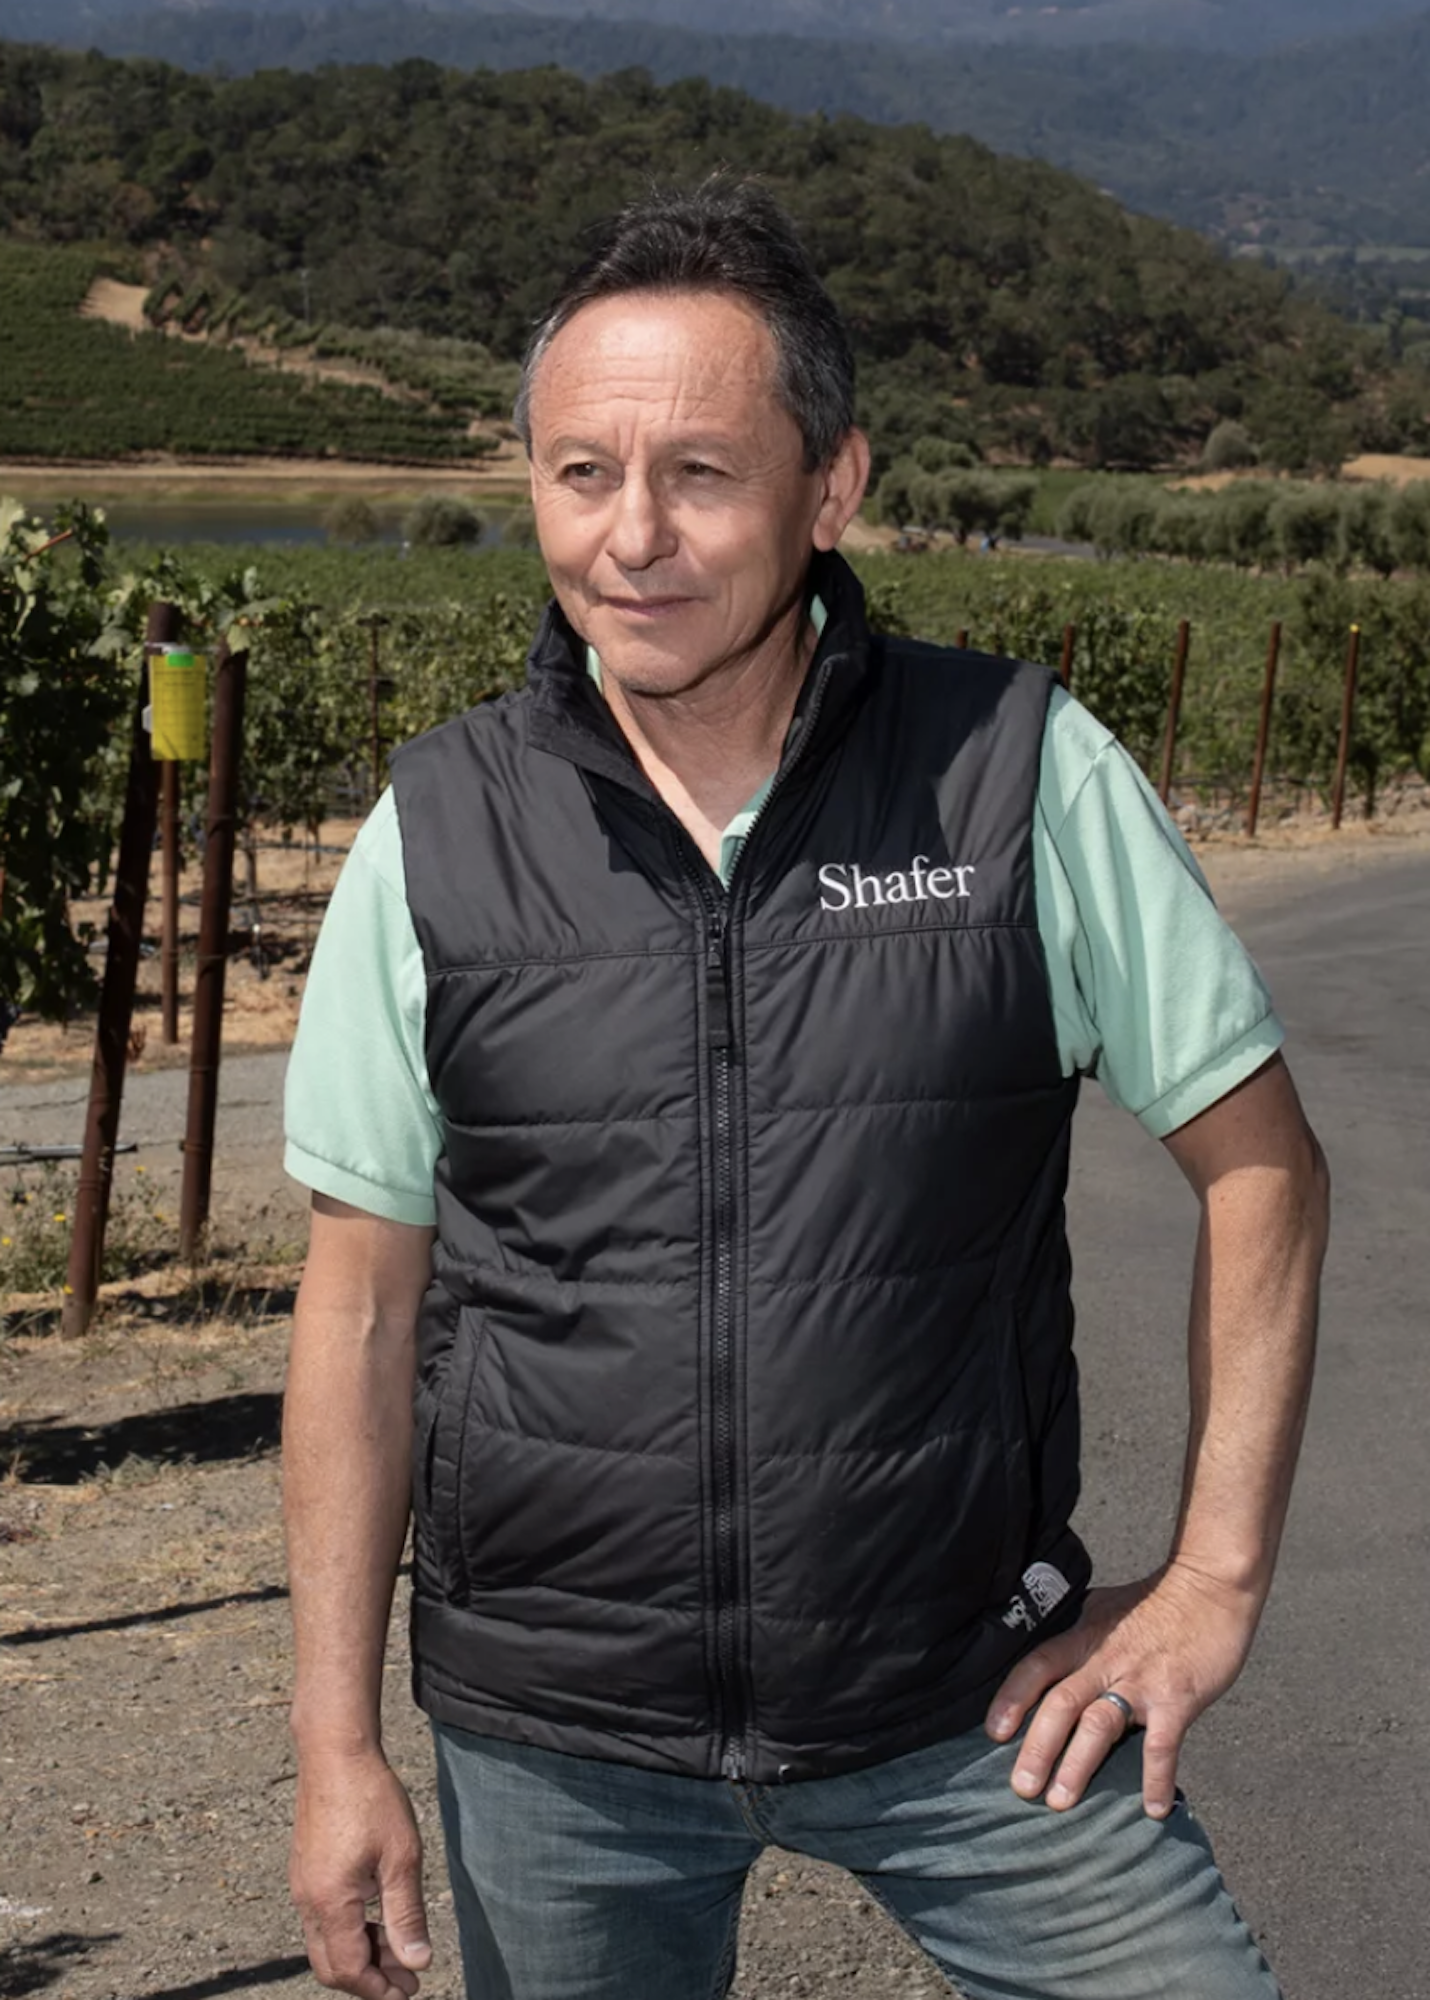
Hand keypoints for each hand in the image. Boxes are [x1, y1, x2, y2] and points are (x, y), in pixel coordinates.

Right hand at [291, 1748, 431, 1998]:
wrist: (334, 1753)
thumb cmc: (371, 1798)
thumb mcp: (402, 1857)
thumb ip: (406, 1914)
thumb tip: (417, 1962)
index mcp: (330, 1903)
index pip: (349, 1971)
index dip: (378, 1989)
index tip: (410, 1990)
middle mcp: (308, 1901)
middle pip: (331, 1966)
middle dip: (368, 1979)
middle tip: (406, 1978)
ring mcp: (302, 1886)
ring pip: (325, 1944)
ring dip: (360, 1954)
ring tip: (399, 1949)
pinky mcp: (305, 1871)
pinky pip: (321, 1919)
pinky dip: (349, 1931)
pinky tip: (378, 1918)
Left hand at [983, 1563, 1261, 1818]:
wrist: (1210, 1586)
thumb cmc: (1156, 1600)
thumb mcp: (1105, 1607)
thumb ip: (1079, 1630)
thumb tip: (1052, 1647)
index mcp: (1085, 1637)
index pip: (1038, 1666)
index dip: (1012, 1697)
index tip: (994, 1732)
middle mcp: (1106, 1659)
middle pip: (1061, 1702)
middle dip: (1037, 1747)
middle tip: (1022, 1787)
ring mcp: (1142, 1680)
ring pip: (1099, 1723)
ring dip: (1077, 1765)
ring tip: (1060, 1801)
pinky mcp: (1178, 1698)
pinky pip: (1162, 1744)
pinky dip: (1155, 1778)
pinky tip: (1152, 1810)